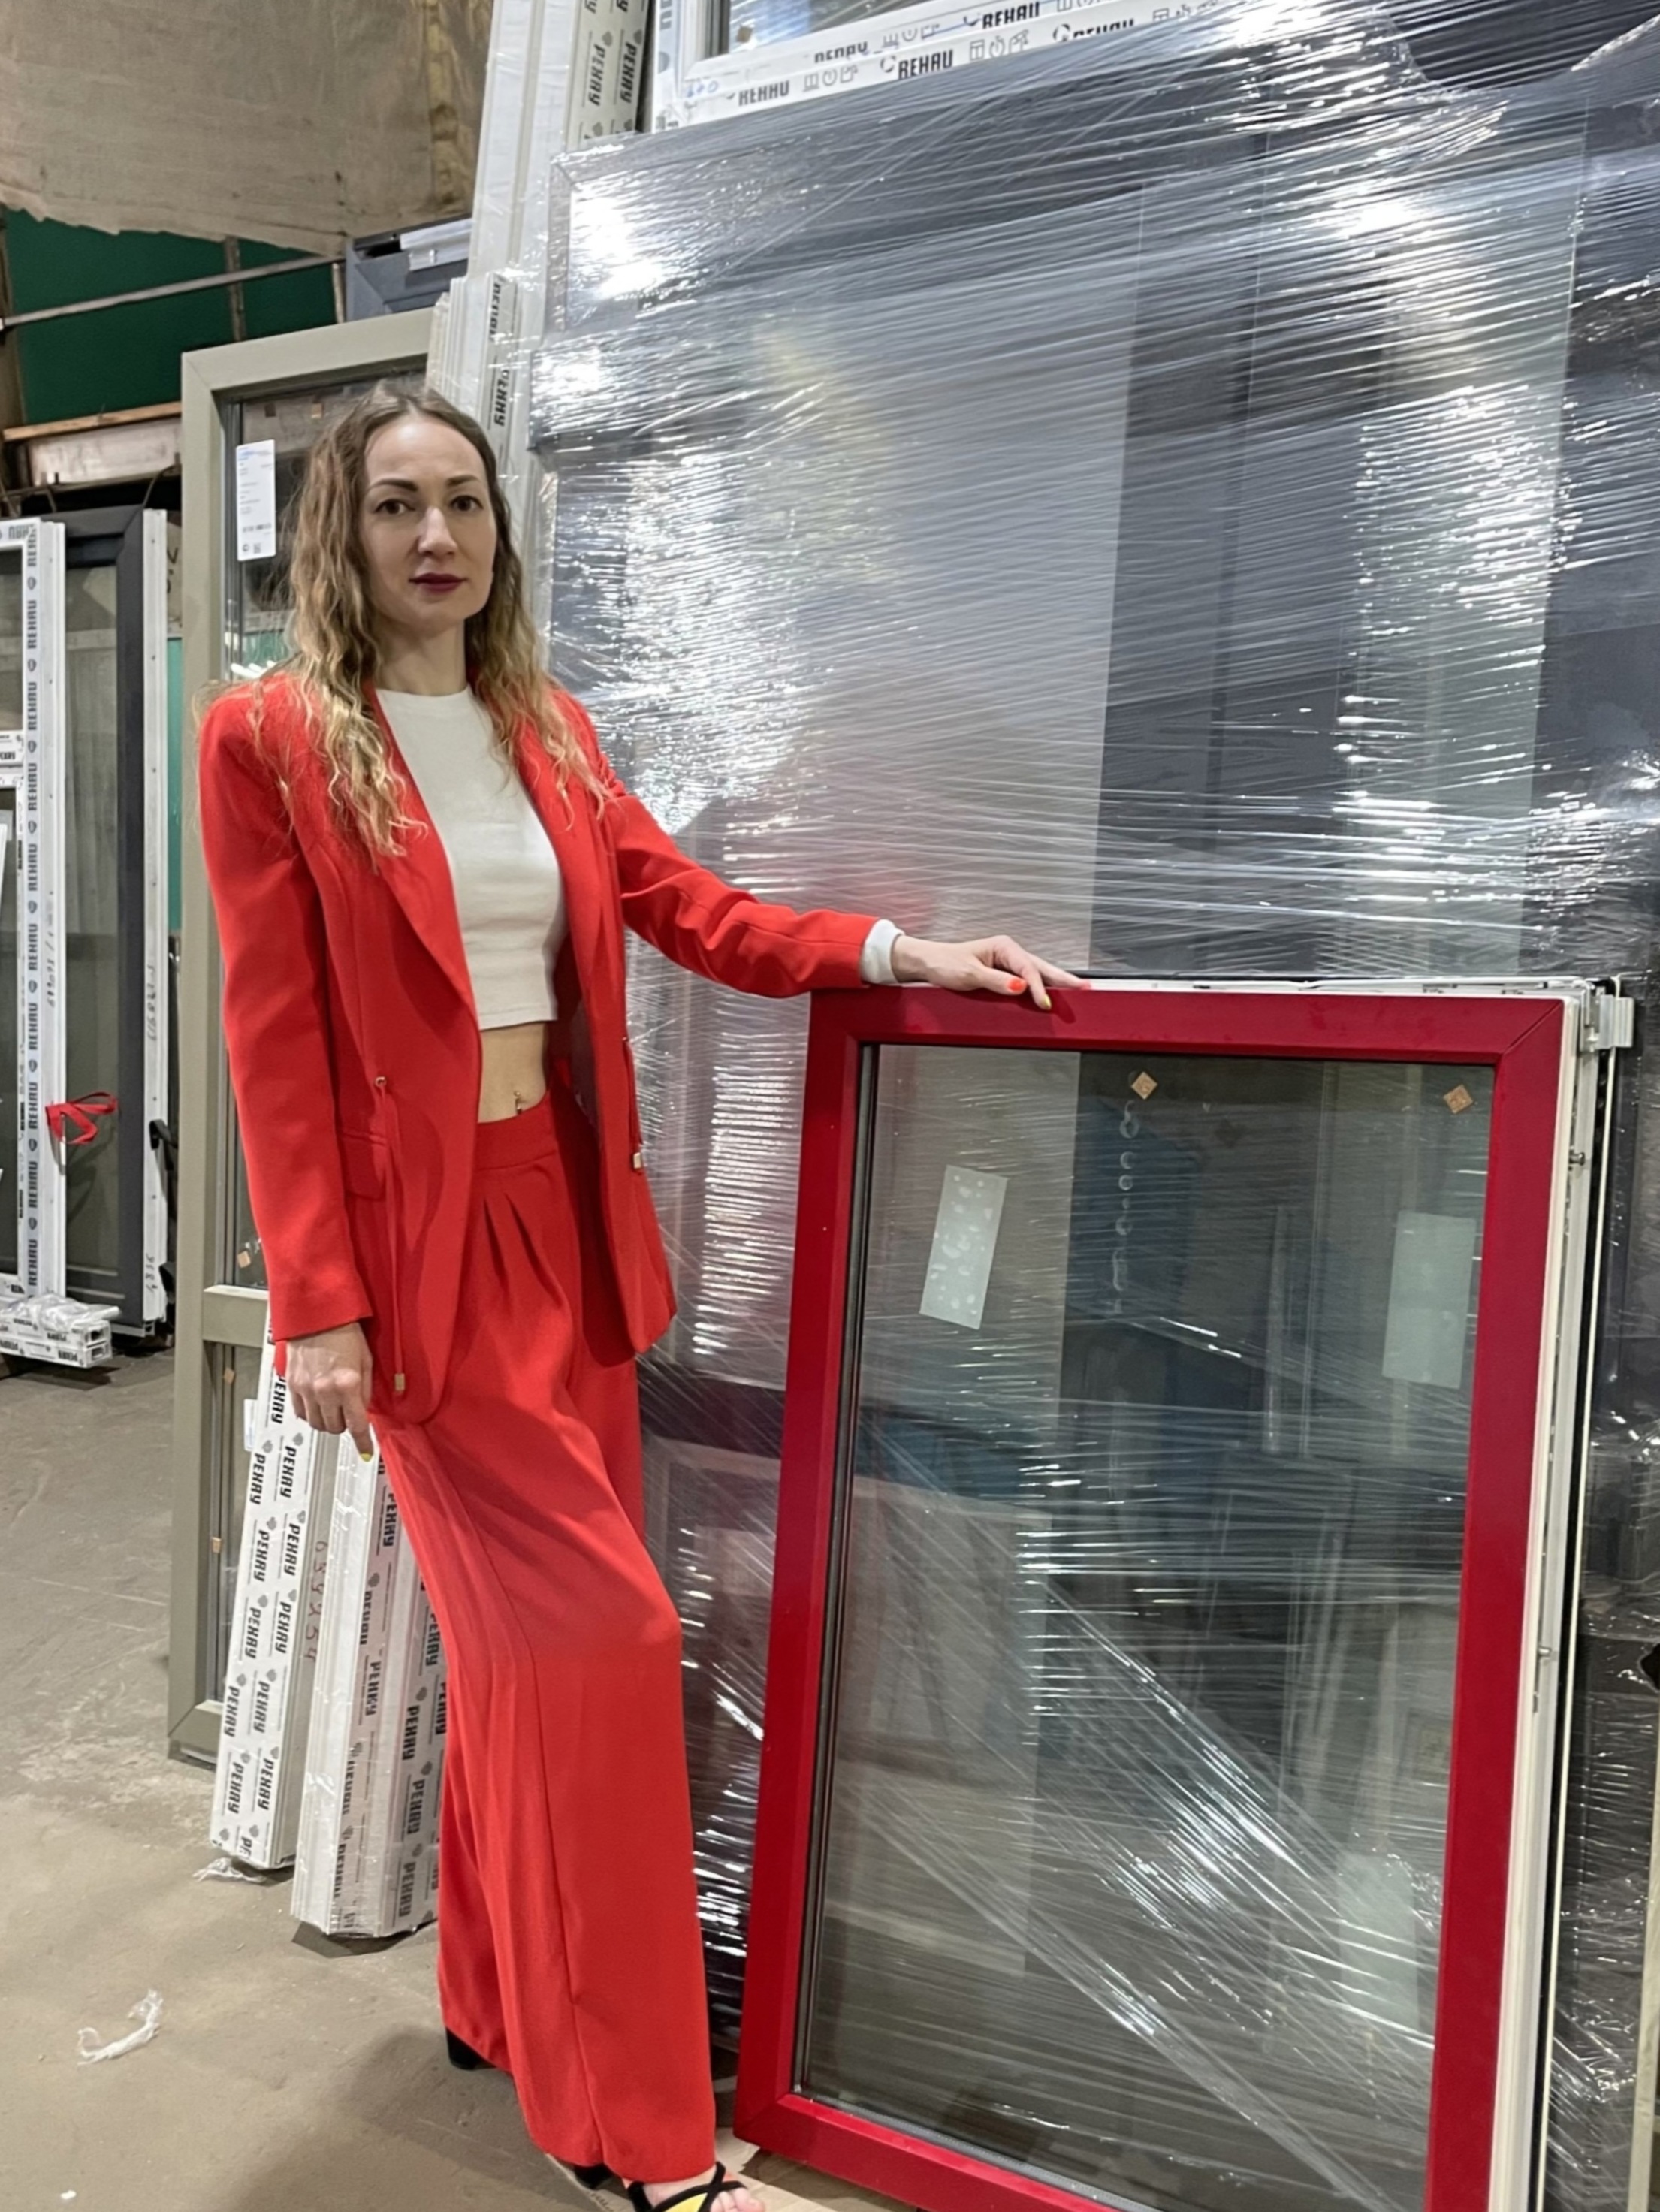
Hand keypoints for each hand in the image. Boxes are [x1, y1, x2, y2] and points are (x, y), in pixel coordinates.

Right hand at [285, 1321, 374, 1458]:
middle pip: (335, 1428)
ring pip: (316, 1424)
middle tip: (348, 1413)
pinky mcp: (293, 1385)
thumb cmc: (343, 1331)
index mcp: (347, 1384)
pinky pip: (300, 1413)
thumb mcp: (365, 1360)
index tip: (366, 1451)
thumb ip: (365, 1389)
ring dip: (327, 1421)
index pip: (356, 1425)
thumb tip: (363, 1409)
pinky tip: (317, 1402)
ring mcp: (306, 1389)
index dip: (363, 1442)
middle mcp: (325, 1390)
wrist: (316, 1316)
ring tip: (333, 1407)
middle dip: (344, 1425)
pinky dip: (310, 1413)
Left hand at [890, 934, 1081, 1010]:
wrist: (928, 963)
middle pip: (1042, 967)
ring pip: (1037, 973)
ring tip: (1077, 991)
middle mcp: (1008, 952)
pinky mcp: (1003, 973)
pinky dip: (1041, 987)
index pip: (1029, 969)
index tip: (1045, 1004)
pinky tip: (1051, 994)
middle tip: (1085, 989)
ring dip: (1056, 983)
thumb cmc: (945, 963)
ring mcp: (1007, 963)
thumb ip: (996, 981)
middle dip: (1063, 979)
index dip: (1039, 987)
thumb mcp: (970, 974)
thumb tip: (1020, 986)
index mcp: (1003, 947)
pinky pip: (1027, 980)